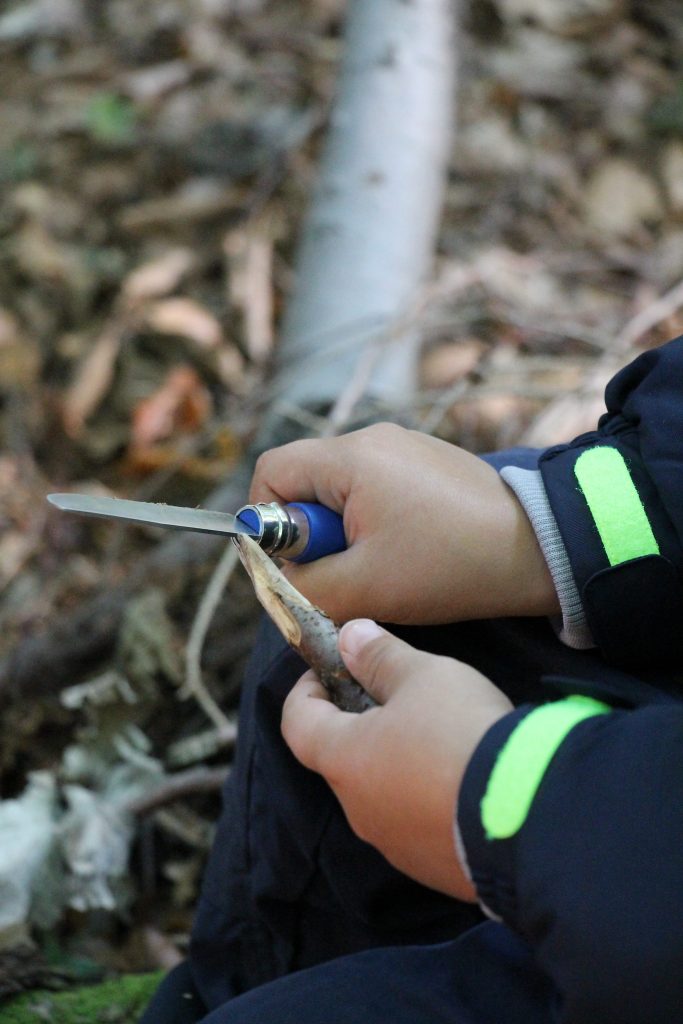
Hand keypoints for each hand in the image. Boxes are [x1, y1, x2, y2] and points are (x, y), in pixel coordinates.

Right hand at [251, 423, 558, 623]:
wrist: (539, 547)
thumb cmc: (449, 565)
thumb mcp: (364, 587)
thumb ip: (302, 584)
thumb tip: (276, 578)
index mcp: (352, 456)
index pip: (273, 471)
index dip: (267, 521)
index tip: (295, 562)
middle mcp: (375, 438)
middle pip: (306, 479)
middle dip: (313, 531)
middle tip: (346, 568)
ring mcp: (404, 446)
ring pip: (342, 487)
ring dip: (346, 530)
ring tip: (383, 563)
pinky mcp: (428, 462)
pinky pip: (376, 487)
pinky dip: (376, 521)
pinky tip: (410, 550)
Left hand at [281, 619, 512, 900]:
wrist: (527, 816)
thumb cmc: (460, 733)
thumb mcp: (424, 677)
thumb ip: (381, 657)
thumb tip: (348, 637)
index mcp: (344, 760)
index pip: (296, 723)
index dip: (306, 691)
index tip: (330, 668)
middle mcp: (358, 809)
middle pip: (343, 760)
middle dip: (361, 725)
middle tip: (399, 697)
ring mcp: (395, 846)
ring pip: (383, 795)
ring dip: (398, 765)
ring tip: (442, 738)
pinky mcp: (433, 870)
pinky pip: (419, 826)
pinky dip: (429, 801)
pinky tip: (465, 781)